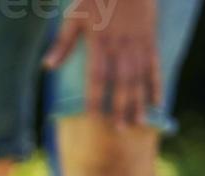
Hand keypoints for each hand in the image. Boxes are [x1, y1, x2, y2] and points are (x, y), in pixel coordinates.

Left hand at [43, 0, 163, 127]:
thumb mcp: (74, 16)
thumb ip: (63, 43)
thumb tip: (47, 67)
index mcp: (100, 43)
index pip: (97, 76)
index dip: (96, 97)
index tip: (94, 117)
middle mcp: (120, 46)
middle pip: (121, 81)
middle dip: (120, 106)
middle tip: (119, 130)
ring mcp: (138, 44)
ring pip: (139, 77)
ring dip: (139, 101)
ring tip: (137, 123)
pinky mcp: (150, 40)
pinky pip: (154, 66)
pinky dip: (157, 84)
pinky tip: (157, 102)